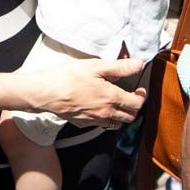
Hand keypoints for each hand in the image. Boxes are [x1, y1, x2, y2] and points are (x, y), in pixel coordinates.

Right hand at [26, 57, 147, 127]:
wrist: (47, 92)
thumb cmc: (69, 77)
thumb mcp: (96, 66)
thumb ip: (120, 67)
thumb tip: (138, 65)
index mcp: (112, 98)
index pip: (136, 103)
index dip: (141, 96)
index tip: (139, 90)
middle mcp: (106, 113)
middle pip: (130, 117)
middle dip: (134, 107)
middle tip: (130, 96)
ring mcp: (94, 120)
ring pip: (116, 123)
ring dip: (121, 115)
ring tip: (116, 102)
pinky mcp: (83, 124)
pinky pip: (100, 124)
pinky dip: (105, 118)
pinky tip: (99, 107)